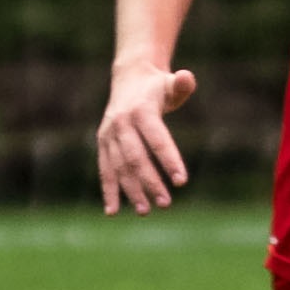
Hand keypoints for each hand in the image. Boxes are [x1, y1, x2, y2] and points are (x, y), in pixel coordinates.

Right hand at [95, 64, 199, 213]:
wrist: (129, 79)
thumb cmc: (157, 86)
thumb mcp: (170, 83)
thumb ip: (181, 84)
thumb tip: (186, 78)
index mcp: (141, 110)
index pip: (156, 138)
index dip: (169, 159)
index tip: (182, 181)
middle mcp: (122, 123)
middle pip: (136, 157)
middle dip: (150, 181)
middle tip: (166, 204)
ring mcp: (109, 134)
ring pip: (119, 167)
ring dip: (130, 190)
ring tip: (145, 211)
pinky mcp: (103, 144)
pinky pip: (105, 169)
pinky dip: (108, 190)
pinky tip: (112, 211)